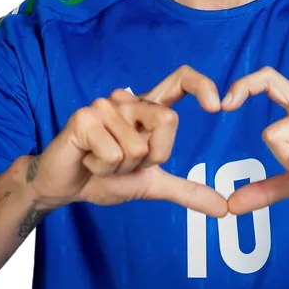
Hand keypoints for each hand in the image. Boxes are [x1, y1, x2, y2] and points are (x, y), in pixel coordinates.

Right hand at [29, 65, 228, 216]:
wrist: (64, 187)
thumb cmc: (104, 177)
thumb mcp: (152, 184)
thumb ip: (187, 191)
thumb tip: (224, 209)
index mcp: (147, 108)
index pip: (180, 80)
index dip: (201, 85)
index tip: (217, 106)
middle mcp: (127, 99)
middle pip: (167, 120)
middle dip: (150, 157)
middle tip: (124, 162)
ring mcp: (104, 106)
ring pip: (138, 146)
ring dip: (121, 167)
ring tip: (101, 161)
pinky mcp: (84, 118)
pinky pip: (113, 154)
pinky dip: (102, 168)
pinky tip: (88, 161)